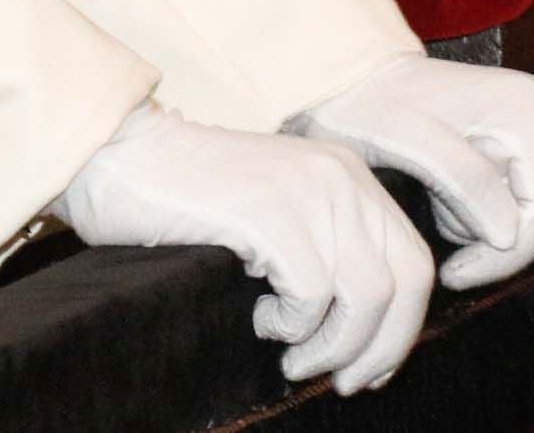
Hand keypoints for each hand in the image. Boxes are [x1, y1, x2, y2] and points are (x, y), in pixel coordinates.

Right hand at [58, 101, 433, 392]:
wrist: (118, 155)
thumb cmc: (189, 196)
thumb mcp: (282, 209)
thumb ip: (330, 244)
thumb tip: (374, 331)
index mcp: (349, 174)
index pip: (415, 263)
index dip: (401, 330)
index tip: (367, 367)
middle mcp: (340, 176)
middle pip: (405, 284)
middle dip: (378, 348)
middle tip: (336, 379)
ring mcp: (306, 190)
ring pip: (364, 298)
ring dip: (330, 346)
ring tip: (290, 354)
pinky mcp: (268, 212)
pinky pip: (312, 295)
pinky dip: (292, 325)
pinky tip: (259, 317)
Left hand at [296, 52, 533, 288]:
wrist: (347, 80)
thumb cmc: (367, 101)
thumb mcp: (409, 139)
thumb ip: (463, 181)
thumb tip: (508, 236)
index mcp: (525, 108)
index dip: (514, 253)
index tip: (463, 273)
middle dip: (490, 237)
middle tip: (440, 233)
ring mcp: (522, 129)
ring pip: (520, 213)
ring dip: (474, 222)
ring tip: (432, 197)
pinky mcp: (505, 144)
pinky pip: (502, 201)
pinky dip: (469, 211)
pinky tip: (436, 190)